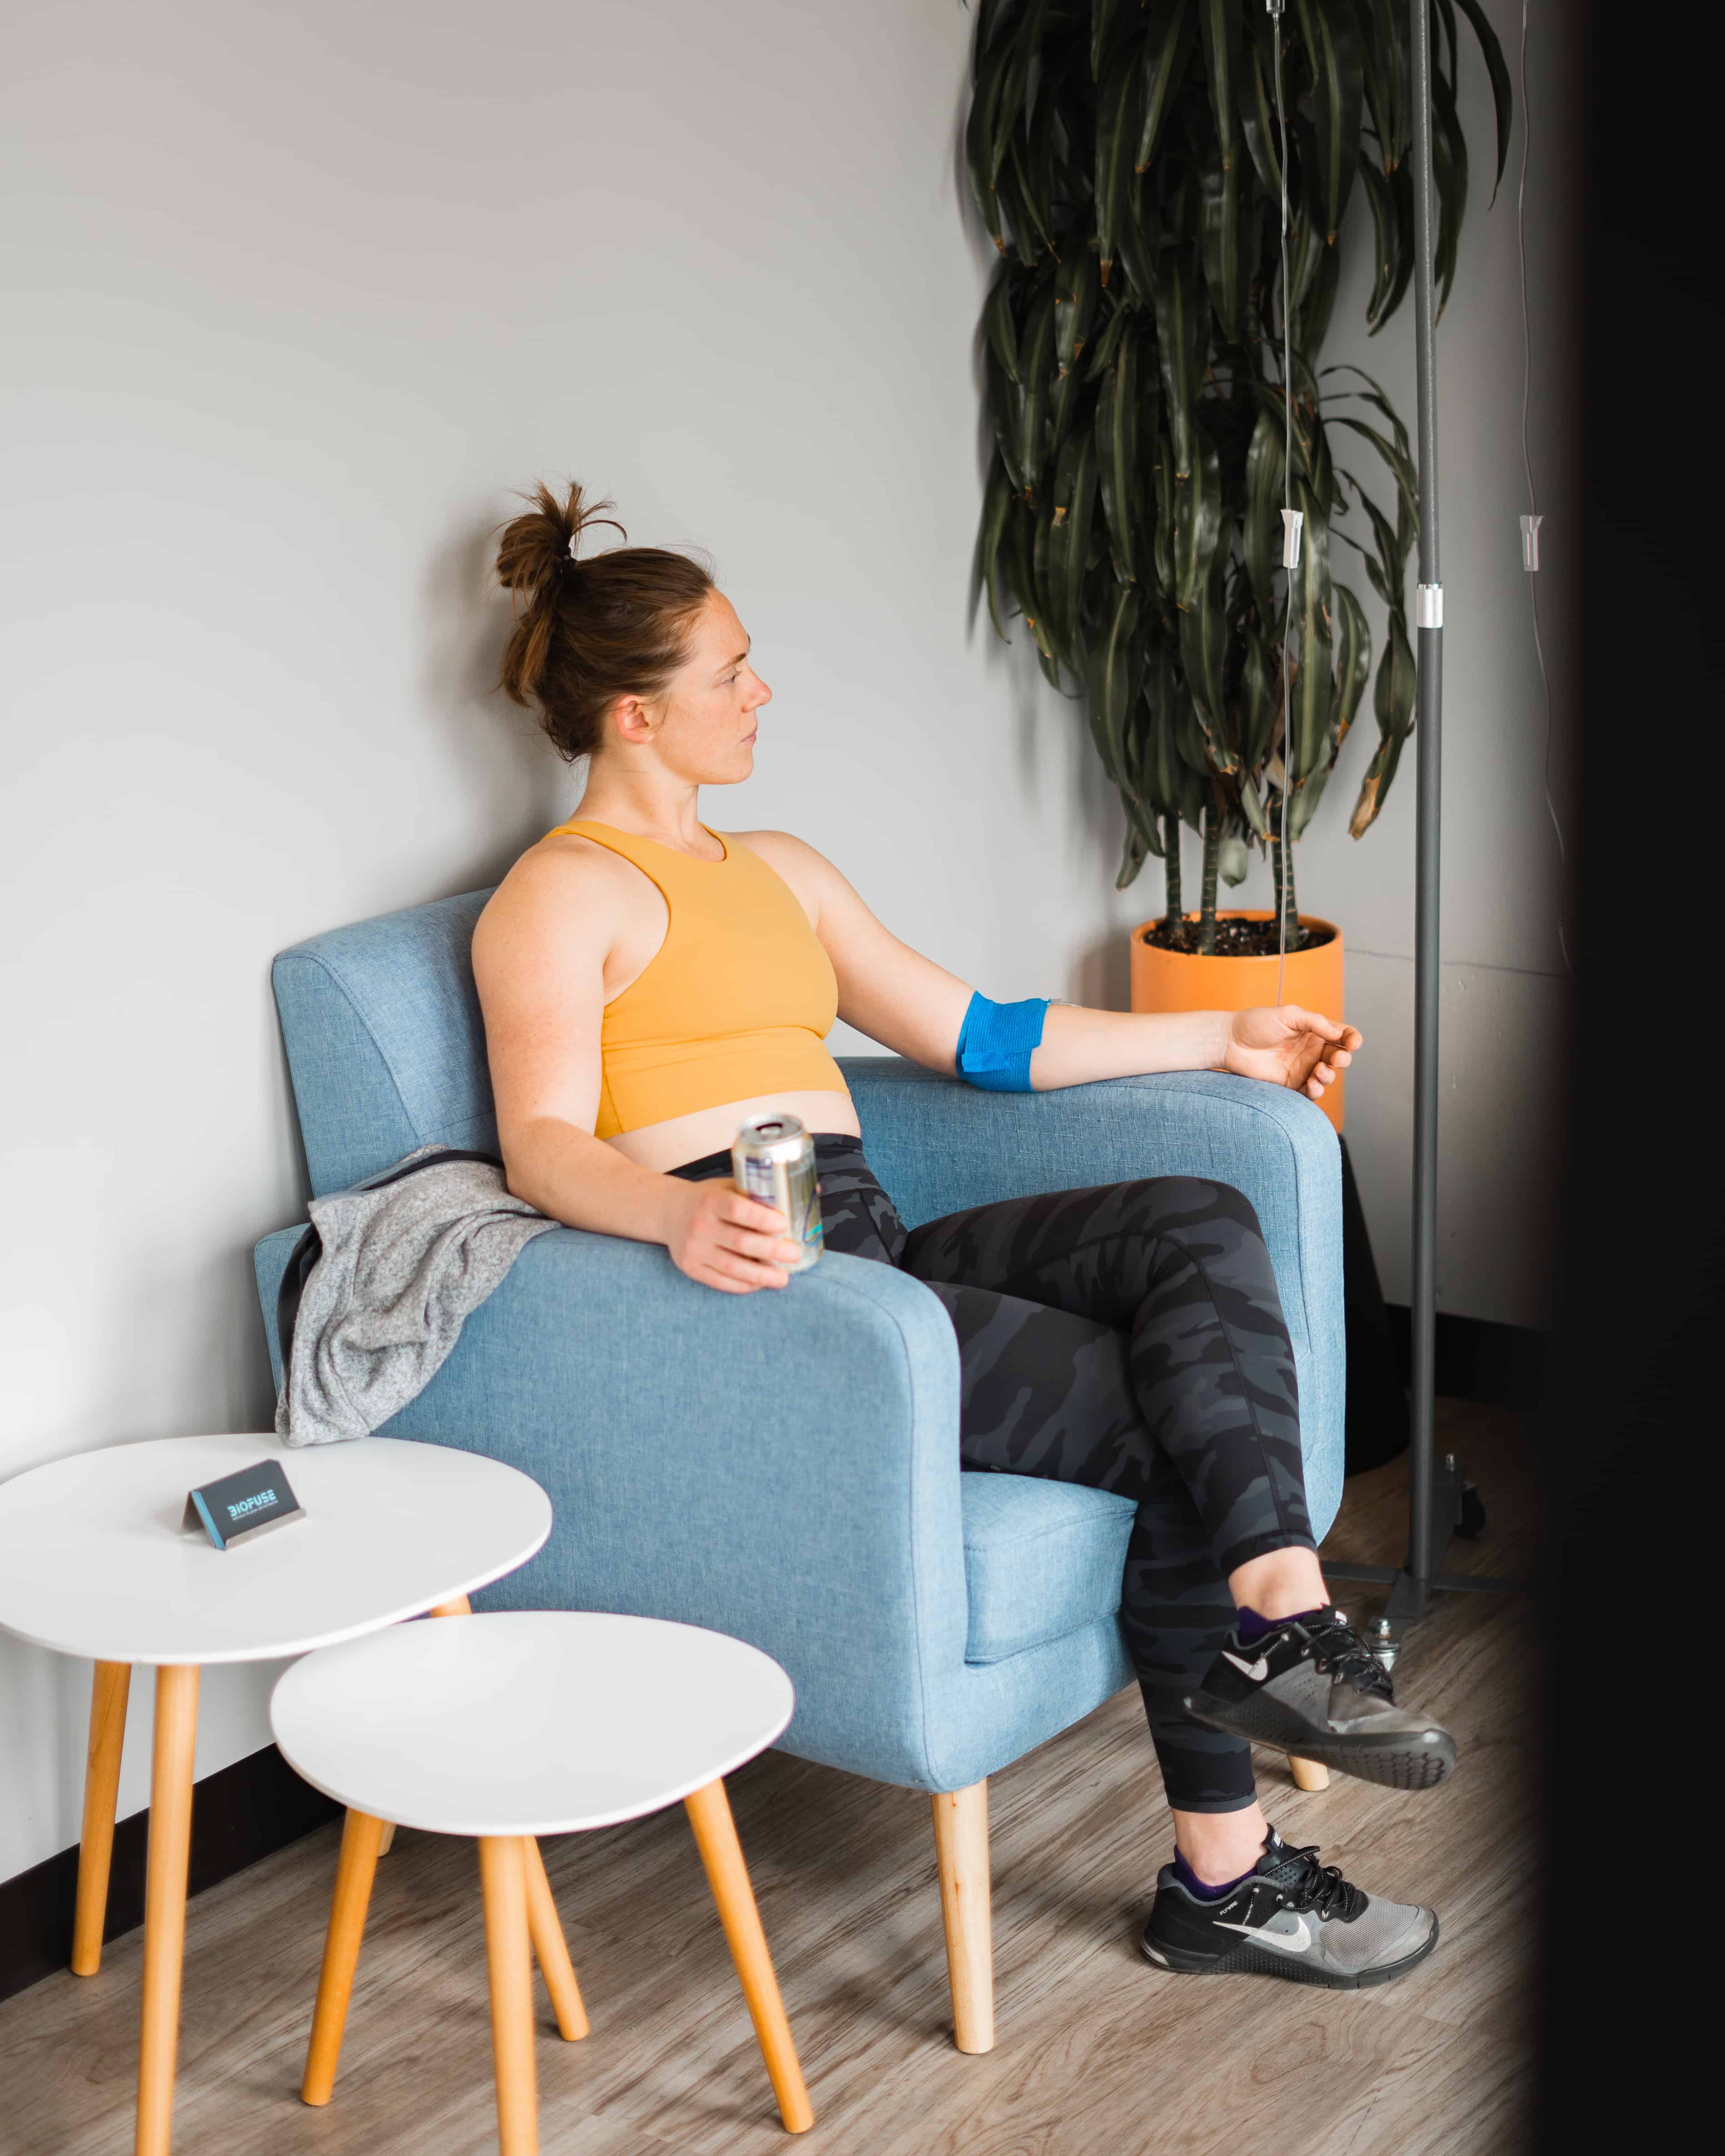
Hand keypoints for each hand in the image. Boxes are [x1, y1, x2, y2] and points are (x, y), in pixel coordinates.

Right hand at [665, 1179, 803, 1293]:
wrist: (668, 1211)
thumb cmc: (708, 1198)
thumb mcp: (727, 1186)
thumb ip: (759, 1191)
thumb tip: (812, 1190)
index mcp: (711, 1200)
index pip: (738, 1211)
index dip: (763, 1219)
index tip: (784, 1225)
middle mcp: (700, 1225)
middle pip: (741, 1243)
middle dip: (773, 1251)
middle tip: (794, 1254)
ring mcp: (693, 1249)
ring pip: (733, 1267)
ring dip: (762, 1275)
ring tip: (783, 1278)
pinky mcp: (690, 1267)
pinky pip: (721, 1281)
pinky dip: (744, 1284)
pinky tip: (759, 1283)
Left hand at [1220, 1005, 1361, 1101]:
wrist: (1230, 1042)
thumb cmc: (1256, 1023)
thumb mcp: (1288, 1015)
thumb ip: (1314, 1022)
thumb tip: (1338, 1034)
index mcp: (1313, 1031)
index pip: (1342, 1035)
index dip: (1352, 1039)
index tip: (1352, 1043)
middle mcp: (1310, 1050)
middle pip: (1339, 1057)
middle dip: (1343, 1059)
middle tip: (1335, 1059)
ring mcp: (1301, 1068)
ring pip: (1328, 1077)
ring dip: (1329, 1076)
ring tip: (1318, 1072)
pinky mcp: (1290, 1085)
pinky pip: (1311, 1092)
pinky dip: (1316, 1091)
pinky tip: (1311, 1084)